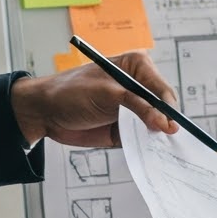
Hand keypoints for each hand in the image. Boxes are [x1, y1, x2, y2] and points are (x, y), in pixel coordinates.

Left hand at [11, 53, 178, 147]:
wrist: (45, 112)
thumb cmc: (70, 92)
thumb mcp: (107, 94)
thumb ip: (137, 106)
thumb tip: (163, 121)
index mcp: (136, 67)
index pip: (162, 88)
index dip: (168, 106)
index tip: (171, 124)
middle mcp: (138, 86)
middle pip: (163, 107)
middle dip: (165, 122)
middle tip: (167, 136)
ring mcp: (133, 108)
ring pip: (155, 124)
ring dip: (156, 135)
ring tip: (159, 146)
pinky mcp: (126, 127)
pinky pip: (142, 138)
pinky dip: (145, 145)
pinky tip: (148, 150)